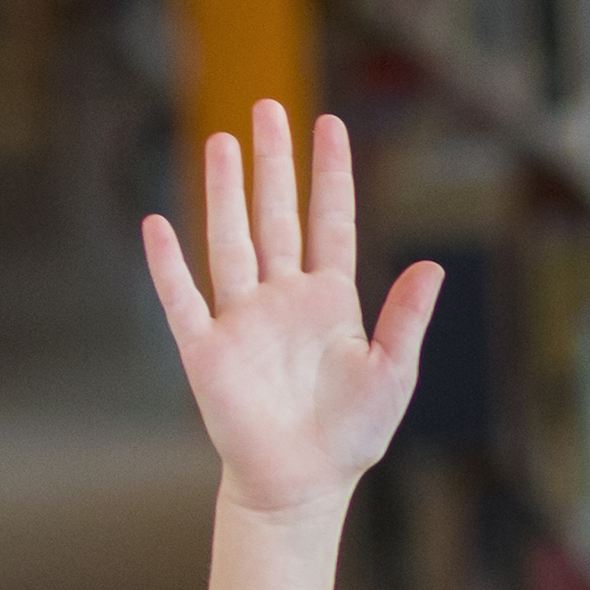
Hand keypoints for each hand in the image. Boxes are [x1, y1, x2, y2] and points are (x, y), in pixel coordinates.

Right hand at [141, 104, 439, 520]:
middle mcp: (283, 297)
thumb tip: (432, 265)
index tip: (330, 123)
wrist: (302, 483)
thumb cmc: (351, 433)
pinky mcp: (206, 348)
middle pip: (276, 215)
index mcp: (330, 300)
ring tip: (221, 142)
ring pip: (230, 240)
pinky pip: (183, 298)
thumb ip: (406, 318)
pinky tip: (157, 223)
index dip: (330, 175)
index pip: (331, 222)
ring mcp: (242, 318)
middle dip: (273, 162)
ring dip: (224, 193)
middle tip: (266, 106)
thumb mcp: (392, 373)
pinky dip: (169, 265)